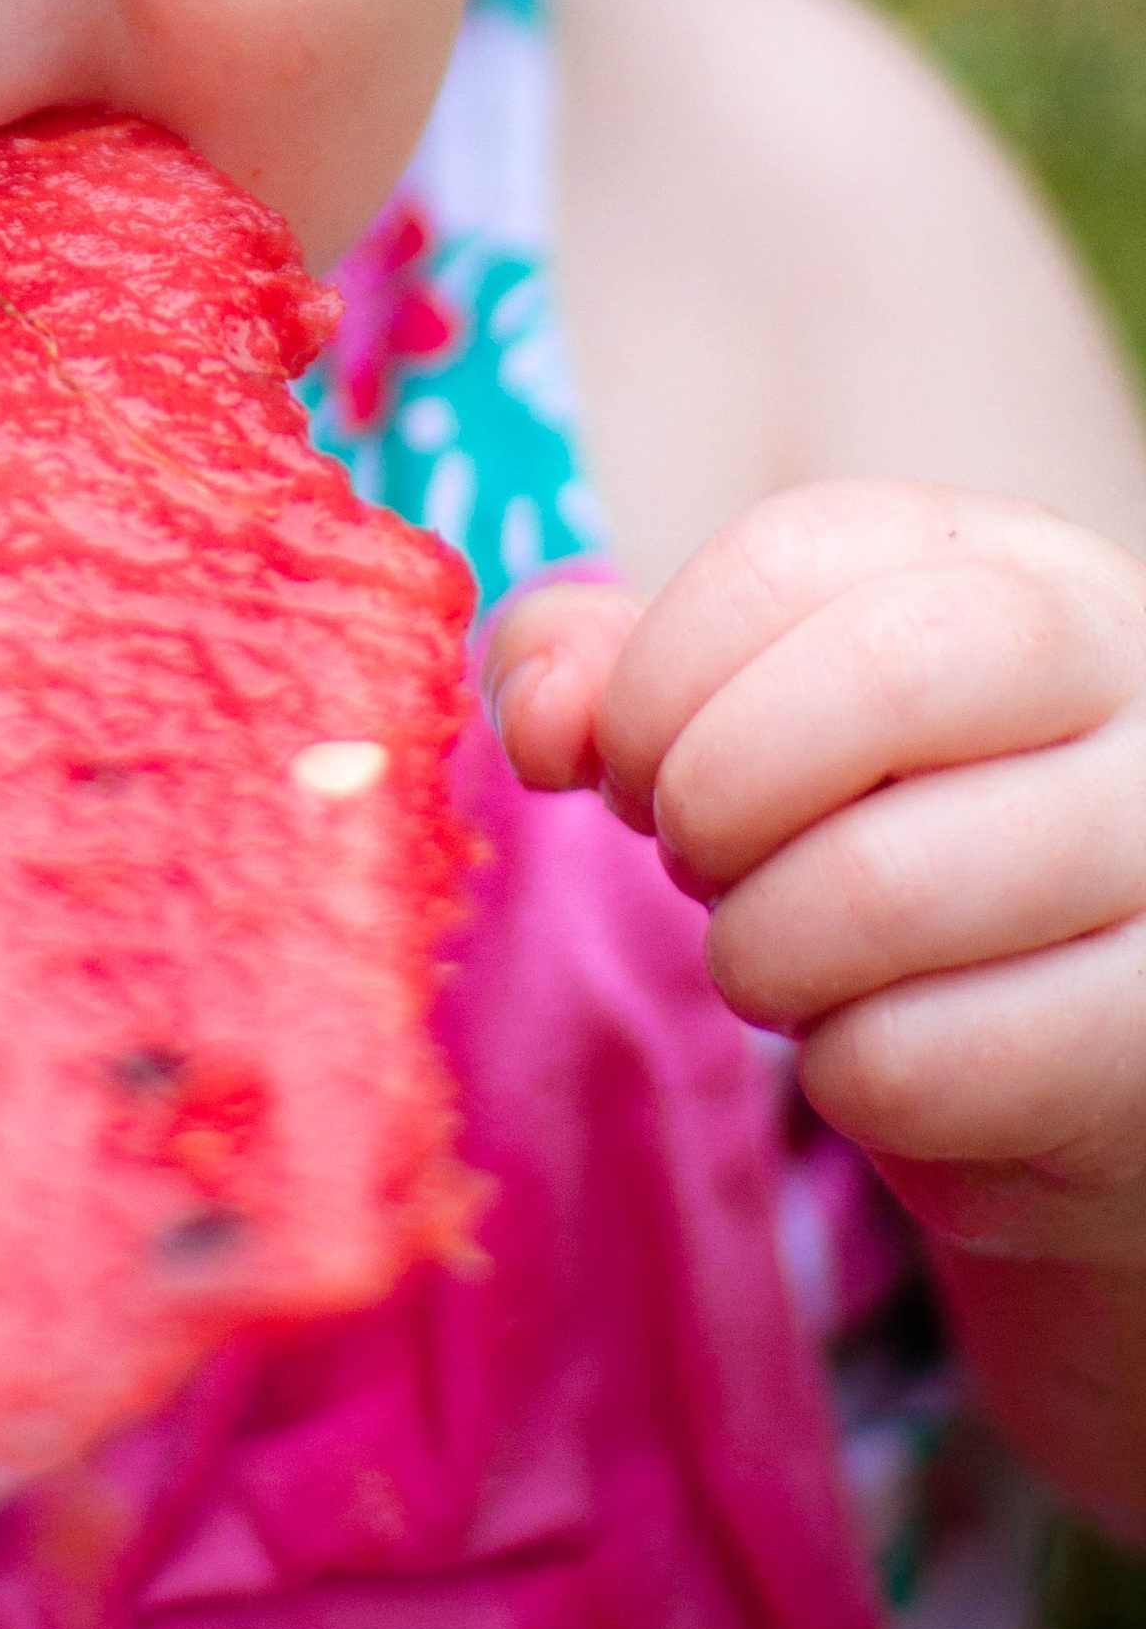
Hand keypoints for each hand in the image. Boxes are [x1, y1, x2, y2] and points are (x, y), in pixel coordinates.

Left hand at [484, 487, 1145, 1263]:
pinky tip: (882, 1054)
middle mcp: (1129, 678)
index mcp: (1015, 569)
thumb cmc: (891, 854)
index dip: (655, 674)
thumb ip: (612, 674)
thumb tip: (542, 712)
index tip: (625, 765)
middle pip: (877, 676)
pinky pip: (928, 1060)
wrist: (1076, 1073)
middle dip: (714, 794)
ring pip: (888, 885)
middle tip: (695, 862)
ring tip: (781, 962)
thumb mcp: (752, 725)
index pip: (793, 552)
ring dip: (764, 952)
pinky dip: (848, 1076)